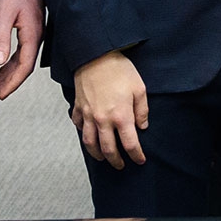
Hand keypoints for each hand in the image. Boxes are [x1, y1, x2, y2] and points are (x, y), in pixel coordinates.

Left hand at [0, 0, 43, 98]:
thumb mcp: (2, 15)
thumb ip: (1, 39)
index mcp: (32, 35)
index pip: (24, 66)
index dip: (12, 82)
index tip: (0, 94)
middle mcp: (36, 36)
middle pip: (24, 67)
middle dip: (10, 82)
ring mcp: (34, 33)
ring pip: (23, 60)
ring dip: (10, 74)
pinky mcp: (30, 29)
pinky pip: (23, 52)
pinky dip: (12, 63)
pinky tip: (2, 68)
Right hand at [71, 51, 147, 169]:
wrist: (95, 55)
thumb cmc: (119, 70)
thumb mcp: (139, 88)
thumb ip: (142, 111)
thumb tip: (142, 126)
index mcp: (121, 116)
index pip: (130, 144)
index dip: (136, 155)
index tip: (140, 160)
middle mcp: (102, 120)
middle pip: (108, 149)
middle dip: (116, 160)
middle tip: (121, 165)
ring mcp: (88, 115)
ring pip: (89, 142)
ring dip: (96, 154)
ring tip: (103, 158)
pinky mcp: (78, 107)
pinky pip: (77, 125)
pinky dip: (82, 133)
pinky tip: (87, 135)